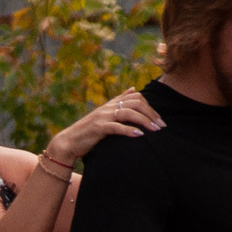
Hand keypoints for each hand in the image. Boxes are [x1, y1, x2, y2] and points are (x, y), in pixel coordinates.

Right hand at [44, 90, 162, 170]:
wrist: (69, 142)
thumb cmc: (89, 131)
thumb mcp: (106, 113)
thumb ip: (119, 101)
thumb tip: (134, 89)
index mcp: (111, 104)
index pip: (136, 97)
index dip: (150, 107)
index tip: (159, 120)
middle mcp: (108, 107)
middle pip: (135, 103)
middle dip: (151, 114)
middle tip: (162, 126)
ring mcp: (102, 116)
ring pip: (128, 113)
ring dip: (144, 121)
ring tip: (155, 130)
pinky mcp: (98, 128)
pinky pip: (116, 126)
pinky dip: (129, 130)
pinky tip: (139, 135)